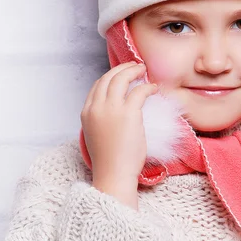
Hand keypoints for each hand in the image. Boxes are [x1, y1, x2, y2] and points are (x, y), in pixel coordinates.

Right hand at [81, 62, 156, 196]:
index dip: (110, 77)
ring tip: (143, 70)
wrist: (113, 174)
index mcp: (86, 113)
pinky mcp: (128, 113)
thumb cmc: (109, 161)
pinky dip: (147, 86)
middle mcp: (96, 107)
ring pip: (121, 79)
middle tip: (134, 66)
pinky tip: (154, 88)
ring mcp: (111, 109)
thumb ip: (101, 119)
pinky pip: (139, 91)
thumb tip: (116, 111)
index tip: (121, 75)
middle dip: (121, 68)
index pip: (97, 86)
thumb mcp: (97, 135)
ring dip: (133, 71)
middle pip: (108, 77)